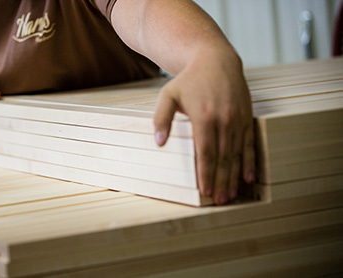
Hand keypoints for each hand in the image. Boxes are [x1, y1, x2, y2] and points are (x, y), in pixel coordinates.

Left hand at [153, 50, 254, 204]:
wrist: (215, 59)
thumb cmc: (188, 80)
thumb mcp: (168, 95)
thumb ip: (161, 119)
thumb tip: (158, 143)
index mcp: (204, 117)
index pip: (206, 153)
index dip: (206, 174)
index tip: (204, 191)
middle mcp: (224, 120)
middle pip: (223, 157)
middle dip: (220, 181)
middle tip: (219, 201)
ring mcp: (237, 119)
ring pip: (236, 154)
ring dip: (233, 176)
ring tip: (231, 195)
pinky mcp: (246, 117)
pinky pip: (249, 143)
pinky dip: (249, 161)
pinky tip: (248, 177)